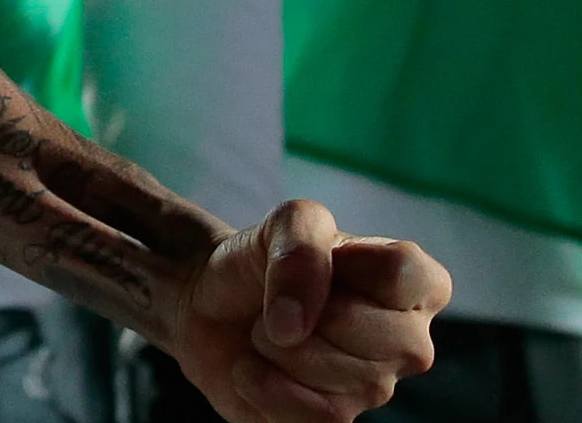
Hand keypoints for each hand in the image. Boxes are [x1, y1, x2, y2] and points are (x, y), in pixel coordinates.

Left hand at [163, 200, 449, 421]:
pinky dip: (264, 384)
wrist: (208, 302)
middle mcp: (410, 342)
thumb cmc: (261, 261)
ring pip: (343, 377)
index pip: (404, 273)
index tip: (320, 259)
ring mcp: (377, 387)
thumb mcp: (284, 222)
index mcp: (416, 285)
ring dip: (277, 346)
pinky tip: (254, 365)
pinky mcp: (335, 419)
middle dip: (308, 310)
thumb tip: (296, 322)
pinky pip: (314, 417)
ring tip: (268, 331)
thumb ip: (303, 244)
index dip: (342, 264)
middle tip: (285, 301)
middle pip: (377, 332)